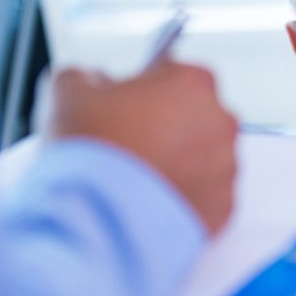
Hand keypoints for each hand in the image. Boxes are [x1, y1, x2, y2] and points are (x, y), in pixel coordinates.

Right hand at [44, 62, 237, 233]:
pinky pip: (204, 195)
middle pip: (192, 115)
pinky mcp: (223, 207)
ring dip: (175, 162)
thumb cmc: (91, 154)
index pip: (172, 73)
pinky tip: (148, 203)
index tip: (124, 106)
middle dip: (164, 127)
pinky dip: (181, 197)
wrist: (98, 223)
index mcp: (194, 82)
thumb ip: (86, 75)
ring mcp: (226, 166)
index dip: (143, 89)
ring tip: (134, 179)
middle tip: (126, 146)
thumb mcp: (68, 92)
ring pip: (202, 156)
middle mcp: (221, 121)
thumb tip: (92, 80)